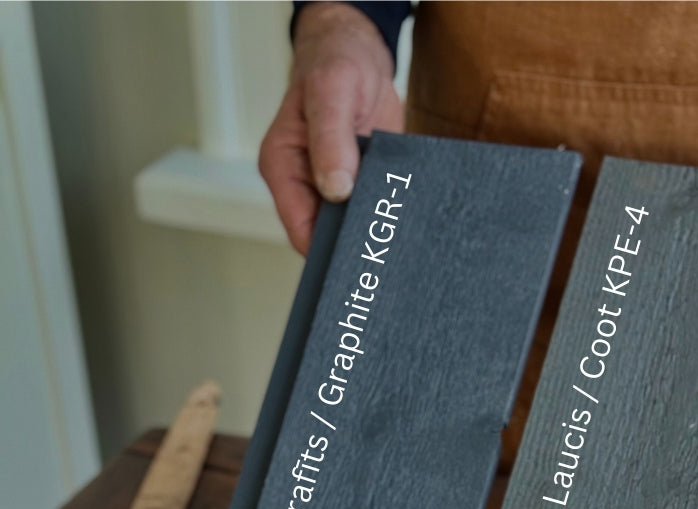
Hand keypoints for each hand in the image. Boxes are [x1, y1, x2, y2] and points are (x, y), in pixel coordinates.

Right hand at [259, 2, 403, 253]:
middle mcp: (304, 183)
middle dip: (350, 244)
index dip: (324, 248)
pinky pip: (370, 210)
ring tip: (394, 238)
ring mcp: (331, 186)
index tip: (354, 256)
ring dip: (371, 230)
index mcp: (283, 167)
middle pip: (324, 234)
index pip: (299, 227)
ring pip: (349, 226)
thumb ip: (331, 140)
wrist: (359, 53)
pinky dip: (385, 215)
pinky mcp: (358, 184)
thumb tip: (336, 189)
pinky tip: (402, 219)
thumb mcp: (332, 93)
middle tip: (381, 250)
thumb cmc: (336, 63)